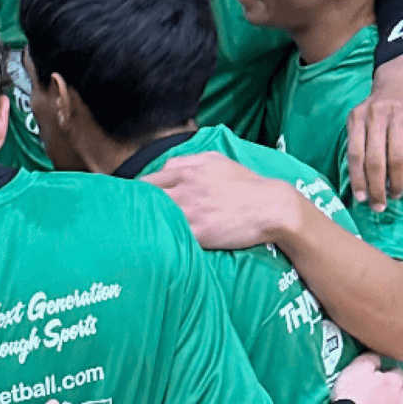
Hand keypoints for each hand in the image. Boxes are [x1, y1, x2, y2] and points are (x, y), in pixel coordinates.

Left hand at [147, 153, 299, 250]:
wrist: (272, 207)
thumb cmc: (245, 183)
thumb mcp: (217, 160)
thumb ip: (187, 160)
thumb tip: (164, 167)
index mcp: (187, 172)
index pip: (146, 182)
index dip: (137, 193)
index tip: (133, 201)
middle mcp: (184, 191)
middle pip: (145, 200)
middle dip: (137, 208)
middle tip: (131, 218)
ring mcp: (191, 213)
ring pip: (156, 219)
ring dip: (148, 224)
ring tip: (140, 233)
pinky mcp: (199, 234)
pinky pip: (173, 236)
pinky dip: (165, 239)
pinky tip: (160, 244)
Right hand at [333, 353, 402, 403]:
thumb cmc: (353, 394)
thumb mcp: (358, 366)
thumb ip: (372, 359)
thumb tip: (378, 358)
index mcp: (395, 383)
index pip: (397, 371)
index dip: (386, 370)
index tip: (375, 372)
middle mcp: (400, 401)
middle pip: (398, 391)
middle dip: (388, 389)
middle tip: (370, 389)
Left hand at [347, 55, 402, 207]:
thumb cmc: (380, 105)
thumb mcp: (362, 116)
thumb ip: (360, 141)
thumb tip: (360, 180)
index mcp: (356, 118)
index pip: (354, 155)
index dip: (358, 180)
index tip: (362, 199)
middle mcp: (374, 116)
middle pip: (374, 161)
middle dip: (377, 188)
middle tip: (380, 205)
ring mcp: (398, 115)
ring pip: (396, 159)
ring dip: (397, 182)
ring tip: (397, 194)